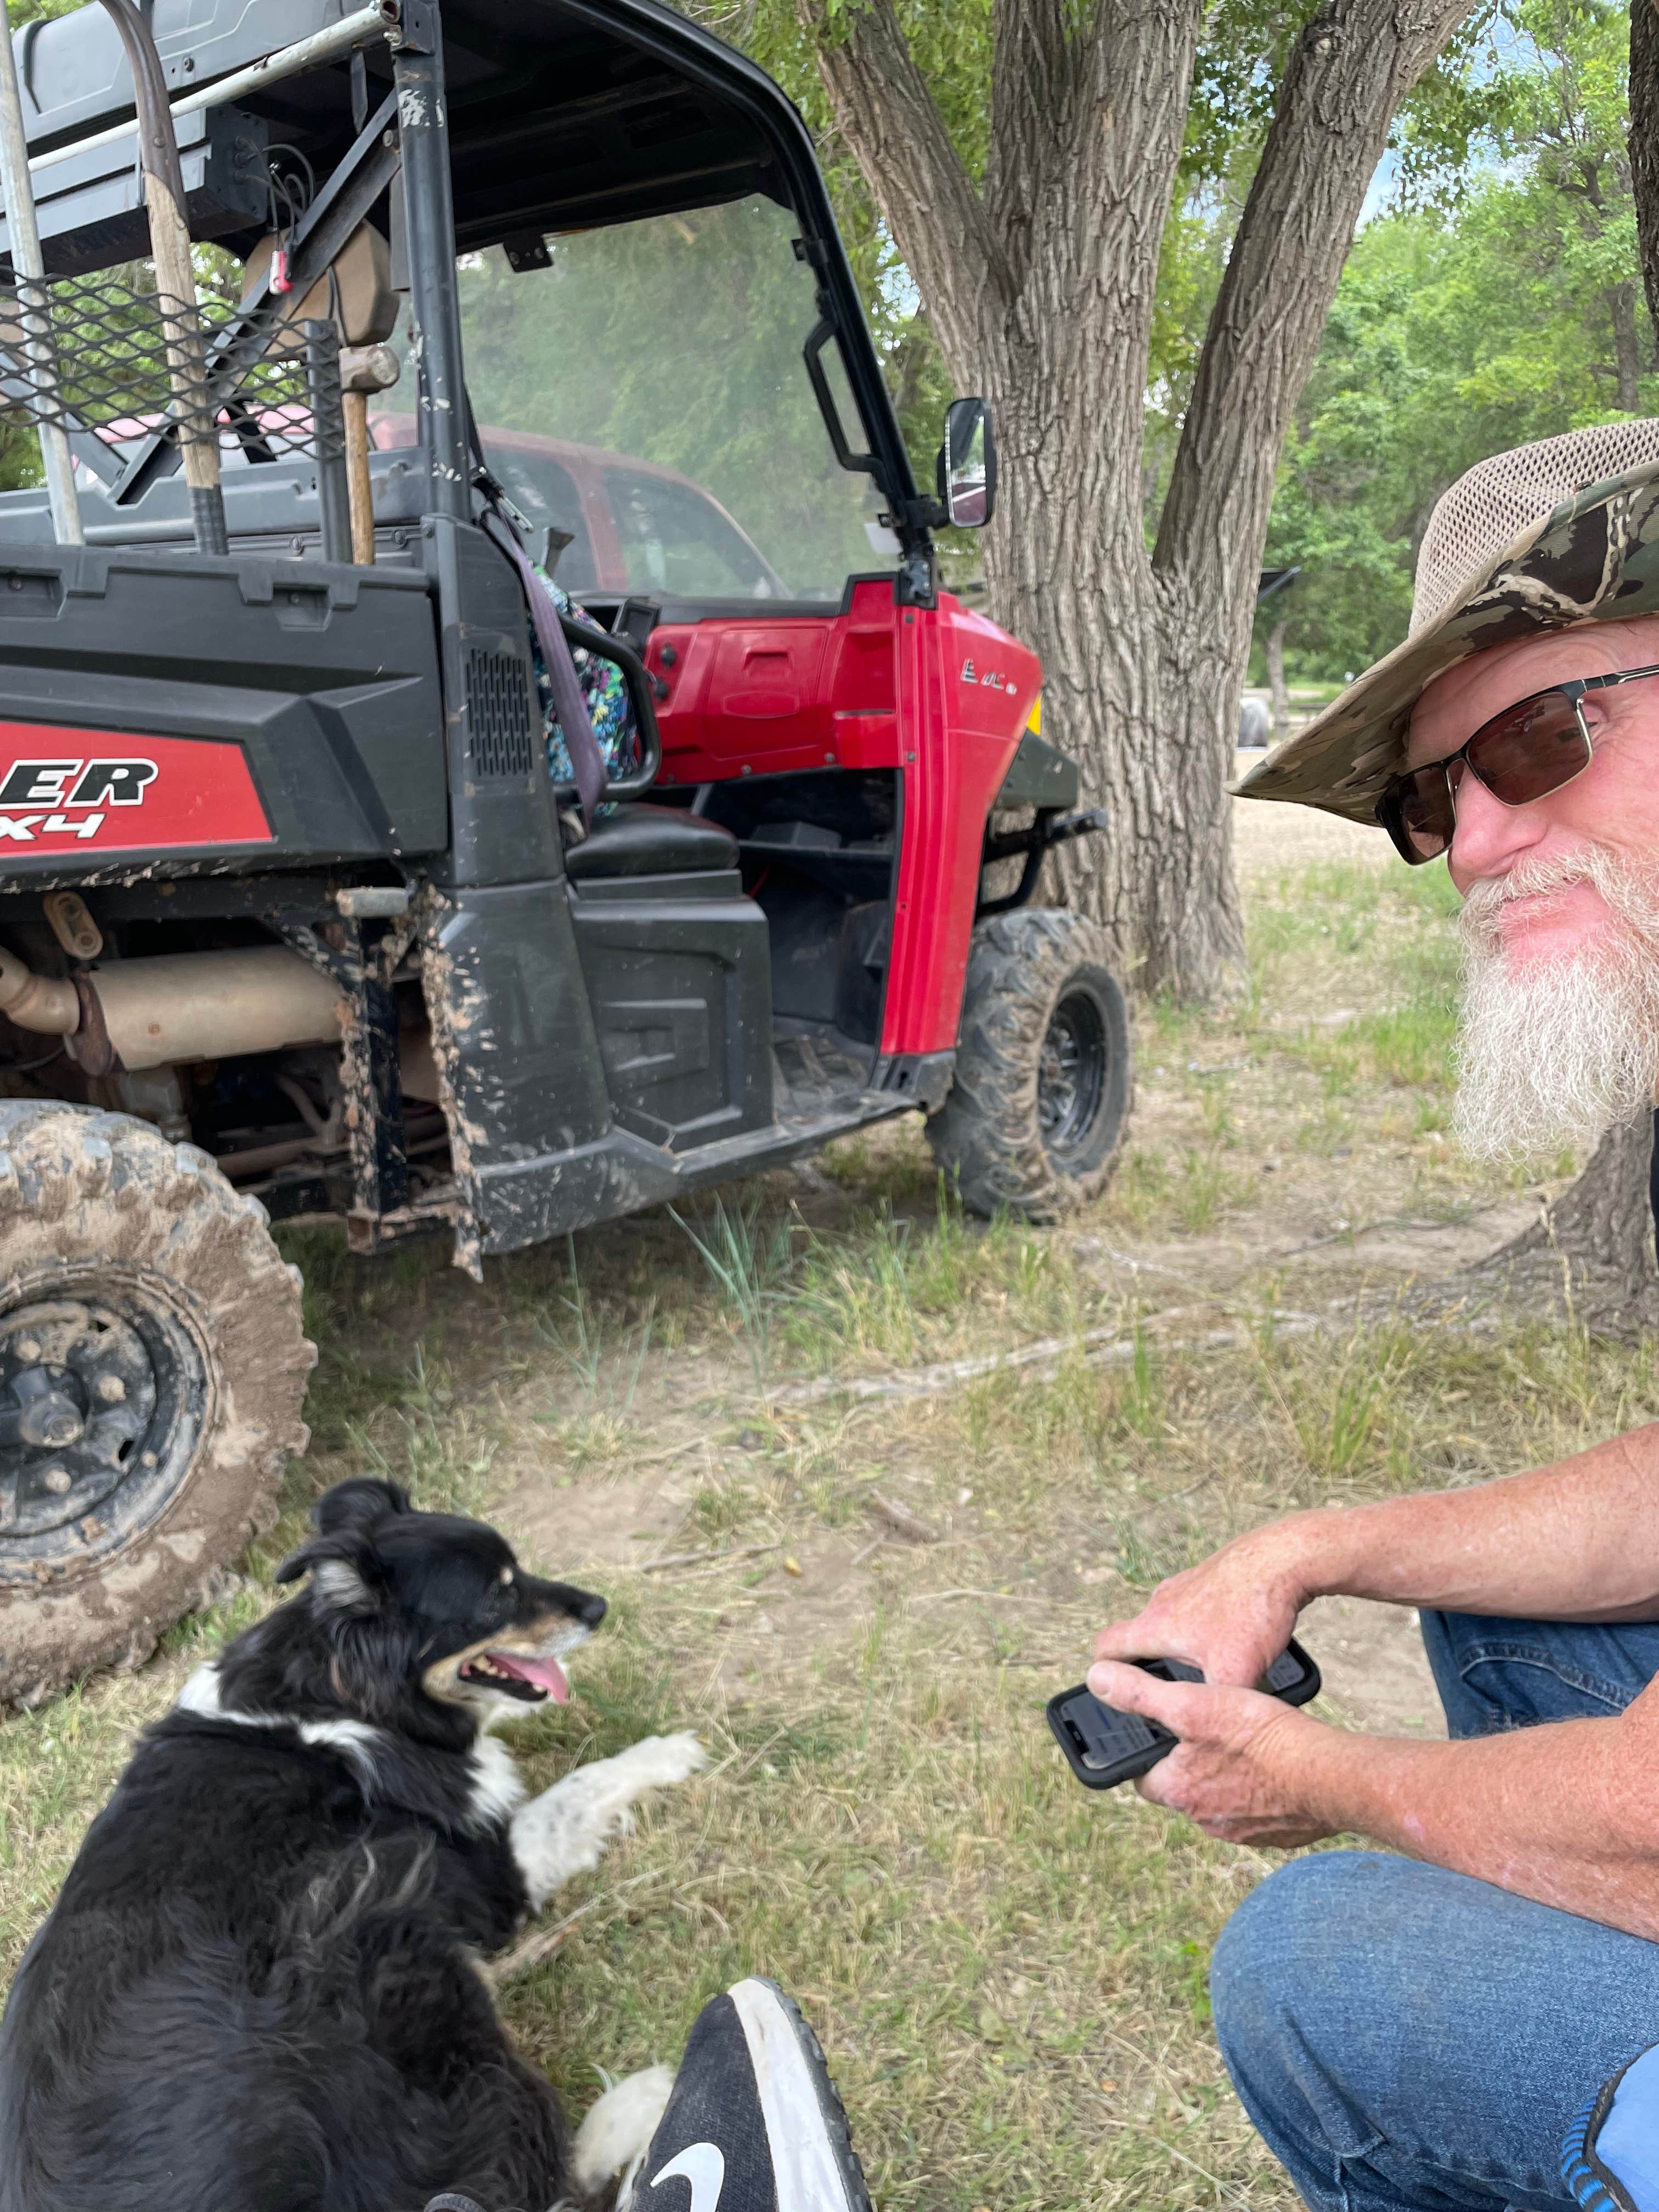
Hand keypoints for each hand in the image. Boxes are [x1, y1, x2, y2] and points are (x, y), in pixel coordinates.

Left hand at [1085, 1658, 1337, 1846]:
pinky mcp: (1280, 1833)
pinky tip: (1276, 1763)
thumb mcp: (1192, 1703)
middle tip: (1208, 1728)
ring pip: (1222, 1797)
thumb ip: (1141, 1694)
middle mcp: (1207, 1821)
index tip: (1155, 1730)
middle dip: (1189, 1760)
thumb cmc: (1260, 1736)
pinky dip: (1261, 1788)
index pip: (1143, 1776)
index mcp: (1179, 1792)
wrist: (1329, 1775)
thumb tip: (1096, 1679)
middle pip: (1184, 1787)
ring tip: (1243, 1741)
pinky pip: (1259, 1809)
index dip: (1145, 1751)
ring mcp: (1245, 1832)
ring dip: (1226, 1774)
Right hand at [1092, 1518, 1322, 1687]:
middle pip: (1139, 1636)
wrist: (1282, 1559)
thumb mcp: (1235, 1674)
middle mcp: (1162, 1601)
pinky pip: (1197, 1606)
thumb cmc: (1252, 1613)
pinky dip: (1205, 1625)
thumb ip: (1215, 1708)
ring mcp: (1186, 1584)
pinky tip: (1234, 1640)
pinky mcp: (1211, 1576)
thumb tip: (1212, 1735)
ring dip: (1178, 1644)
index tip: (1110, 1689)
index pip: (1106, 1647)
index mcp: (1155, 1625)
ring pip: (1170, 1620)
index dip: (1102, 1671)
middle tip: (1166, 1690)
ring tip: (1205, 1667)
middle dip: (1148, 1664)